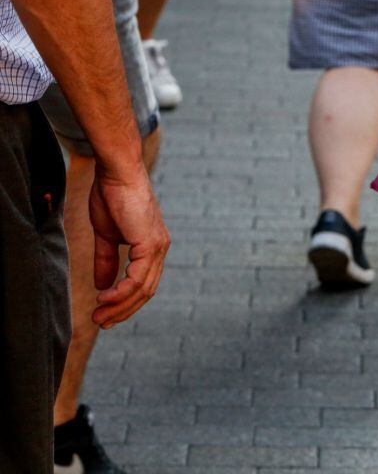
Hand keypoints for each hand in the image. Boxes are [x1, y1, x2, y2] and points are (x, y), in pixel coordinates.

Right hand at [88, 164, 169, 327]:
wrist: (117, 173)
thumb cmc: (112, 197)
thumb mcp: (107, 235)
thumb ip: (106, 260)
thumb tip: (103, 285)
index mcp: (152, 247)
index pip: (143, 283)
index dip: (125, 302)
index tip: (104, 313)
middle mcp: (160, 249)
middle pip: (146, 291)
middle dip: (123, 310)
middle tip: (101, 321)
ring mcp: (158, 246)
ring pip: (143, 288)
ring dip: (120, 305)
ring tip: (100, 315)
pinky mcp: (150, 243)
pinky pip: (138, 277)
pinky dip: (121, 291)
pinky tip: (105, 297)